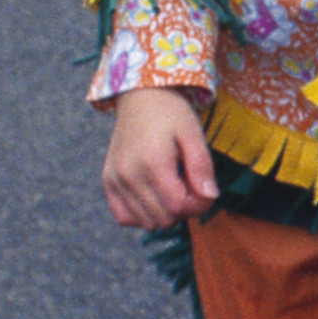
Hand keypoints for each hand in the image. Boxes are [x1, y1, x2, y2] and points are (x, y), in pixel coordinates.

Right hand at [100, 85, 220, 229]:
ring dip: (164, 213)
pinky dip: (141, 214)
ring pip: (145, 222)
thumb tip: (210, 197)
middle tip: (190, 187)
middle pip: (163, 218)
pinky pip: (123, 217)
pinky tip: (154, 197)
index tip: (203, 189)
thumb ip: (201, 167)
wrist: (139, 97)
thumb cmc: (170, 114)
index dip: (197, 204)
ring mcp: (115, 180)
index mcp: (153, 163)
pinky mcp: (107, 182)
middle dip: (183, 210)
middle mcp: (128, 175)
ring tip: (172, 189)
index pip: (178, 207)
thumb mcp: (193, 134)